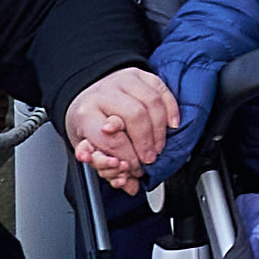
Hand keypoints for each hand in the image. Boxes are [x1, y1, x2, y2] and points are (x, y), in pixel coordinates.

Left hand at [60, 65, 176, 188]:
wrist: (86, 94)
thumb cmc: (89, 122)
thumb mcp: (88, 147)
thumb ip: (108, 167)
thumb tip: (128, 185)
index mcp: (86, 114)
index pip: (110, 138)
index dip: (126, 157)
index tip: (133, 168)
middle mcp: (104, 94)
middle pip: (135, 117)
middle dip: (146, 142)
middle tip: (149, 159)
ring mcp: (123, 80)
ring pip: (151, 103)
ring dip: (160, 130)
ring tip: (158, 146)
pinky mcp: (140, 74)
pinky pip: (162, 90)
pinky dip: (171, 109)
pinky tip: (171, 125)